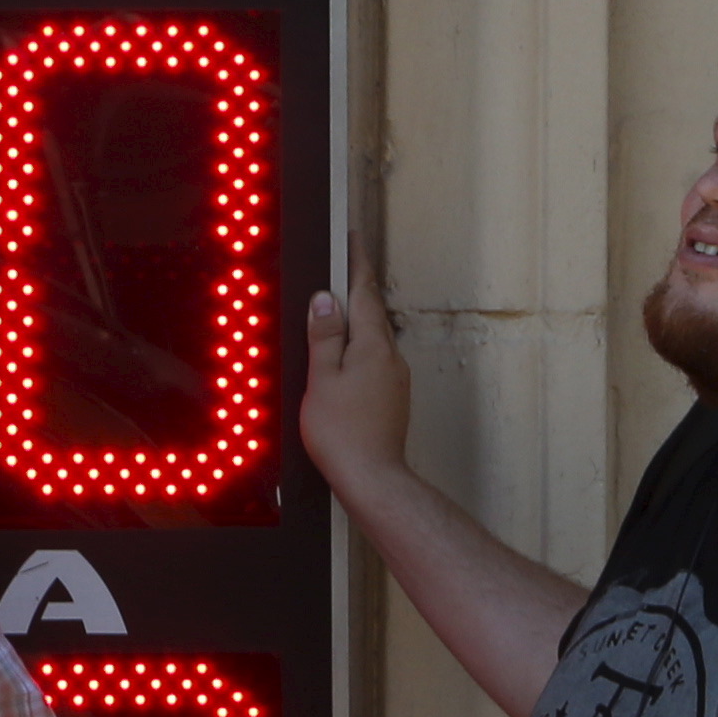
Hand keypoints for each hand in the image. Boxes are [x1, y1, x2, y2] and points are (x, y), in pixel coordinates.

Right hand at [300, 262, 413, 492]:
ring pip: (373, 340)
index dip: (356, 263)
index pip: (365, 292)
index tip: (351, 240)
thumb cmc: (342, 433)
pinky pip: (374, 362)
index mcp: (373, 345)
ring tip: (330, 319)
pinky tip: (340, 364)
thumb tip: (326, 299)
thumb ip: (324, 336)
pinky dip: (357, 352)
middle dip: (353, 293)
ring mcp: (395, 378)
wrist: (372, 476)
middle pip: (371, 314)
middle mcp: (391, 357)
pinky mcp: (392, 398)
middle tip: (334, 274)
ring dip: (354, 325)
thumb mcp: (321, 378)